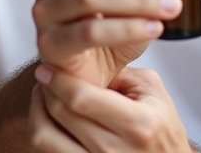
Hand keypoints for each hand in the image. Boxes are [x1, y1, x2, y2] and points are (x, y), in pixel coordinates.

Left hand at [28, 66, 190, 152]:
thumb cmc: (163, 132)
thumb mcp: (154, 93)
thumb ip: (121, 73)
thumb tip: (87, 57)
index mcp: (137, 124)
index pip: (83, 98)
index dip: (60, 79)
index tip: (49, 66)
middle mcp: (115, 149)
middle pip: (62, 113)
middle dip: (48, 88)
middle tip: (46, 74)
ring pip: (45, 136)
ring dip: (37, 110)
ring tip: (42, 95)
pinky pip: (48, 150)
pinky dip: (41, 130)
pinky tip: (46, 116)